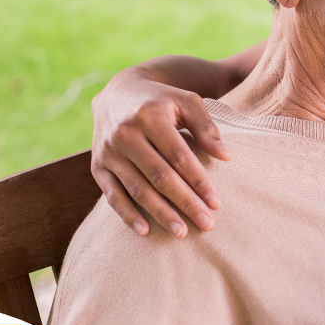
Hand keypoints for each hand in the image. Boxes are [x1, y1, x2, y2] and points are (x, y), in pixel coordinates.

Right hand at [90, 68, 232, 236]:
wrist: (118, 92)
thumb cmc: (162, 100)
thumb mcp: (187, 102)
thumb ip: (206, 128)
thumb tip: (226, 157)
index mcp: (150, 115)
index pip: (179, 156)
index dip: (198, 181)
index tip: (216, 203)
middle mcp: (125, 133)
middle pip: (159, 176)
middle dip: (184, 203)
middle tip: (206, 224)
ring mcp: (109, 151)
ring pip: (137, 189)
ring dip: (160, 213)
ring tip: (181, 232)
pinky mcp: (97, 165)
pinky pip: (111, 194)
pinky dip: (127, 214)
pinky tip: (145, 230)